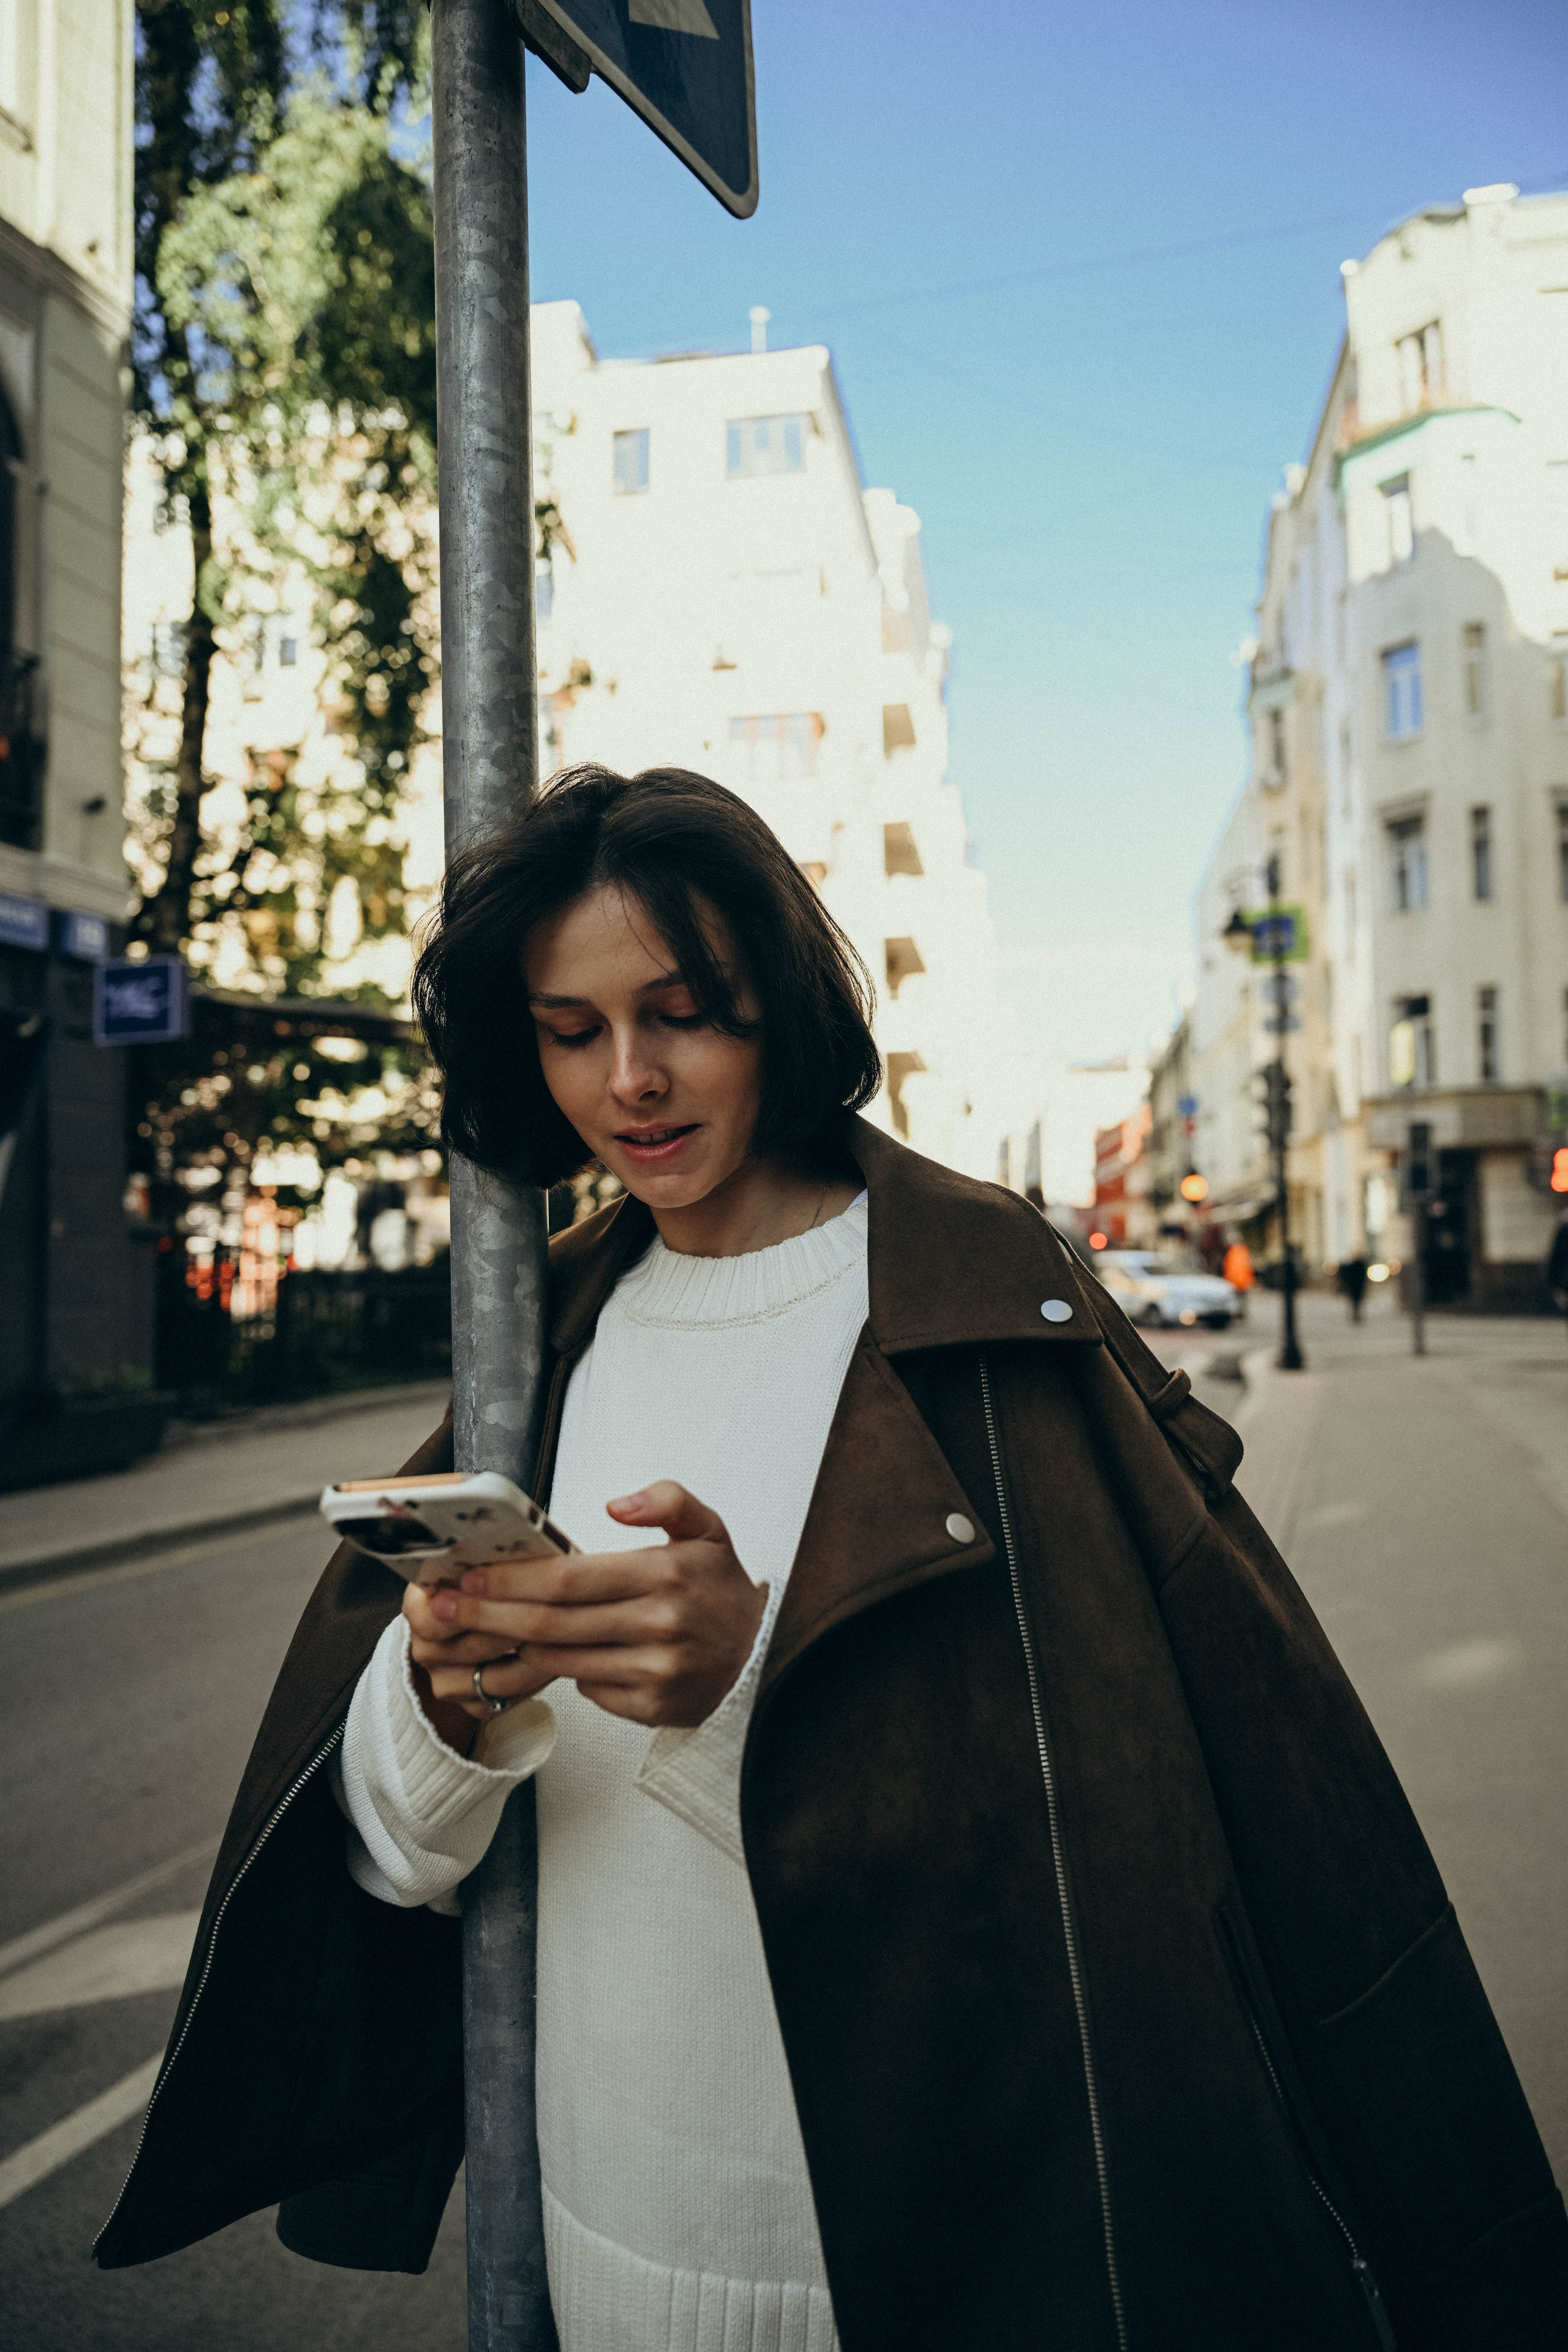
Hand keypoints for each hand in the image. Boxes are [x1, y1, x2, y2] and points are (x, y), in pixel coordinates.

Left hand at [413, 1482, 768, 1730]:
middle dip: (489, 1615)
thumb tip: (616, 1504)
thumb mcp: (708, 1528)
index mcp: (666, 1574)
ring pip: (563, 1660)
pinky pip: (589, 1691)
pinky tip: (541, 1656)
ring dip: (512, 1645)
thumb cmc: (720, 1587)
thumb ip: (667, 1500)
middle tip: (443, 1607)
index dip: (512, 1579)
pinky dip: (564, 1673)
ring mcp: (656, 1672)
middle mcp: (661, 1625)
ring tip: (472, 1630)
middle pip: (553, 1624)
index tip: (468, 1575)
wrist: (766, 1654)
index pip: (570, 1579)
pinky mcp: (653, 1709)